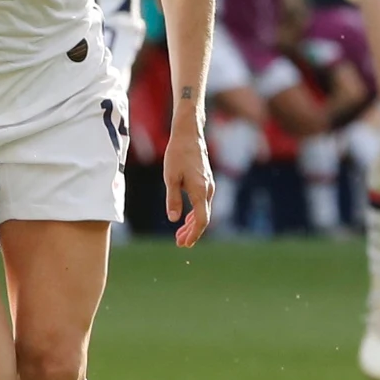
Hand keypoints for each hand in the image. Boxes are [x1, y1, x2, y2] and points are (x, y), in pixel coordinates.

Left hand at [163, 128, 213, 246]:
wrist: (188, 135)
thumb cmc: (177, 154)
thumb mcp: (170, 178)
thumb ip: (172, 199)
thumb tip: (174, 219)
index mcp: (200, 191)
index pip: (201, 220)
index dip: (194, 234)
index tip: (185, 244)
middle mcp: (208, 190)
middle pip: (203, 218)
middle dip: (192, 232)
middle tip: (180, 244)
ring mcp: (208, 186)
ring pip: (203, 211)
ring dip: (192, 224)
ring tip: (180, 235)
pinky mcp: (205, 182)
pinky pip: (202, 203)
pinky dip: (194, 213)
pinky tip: (185, 219)